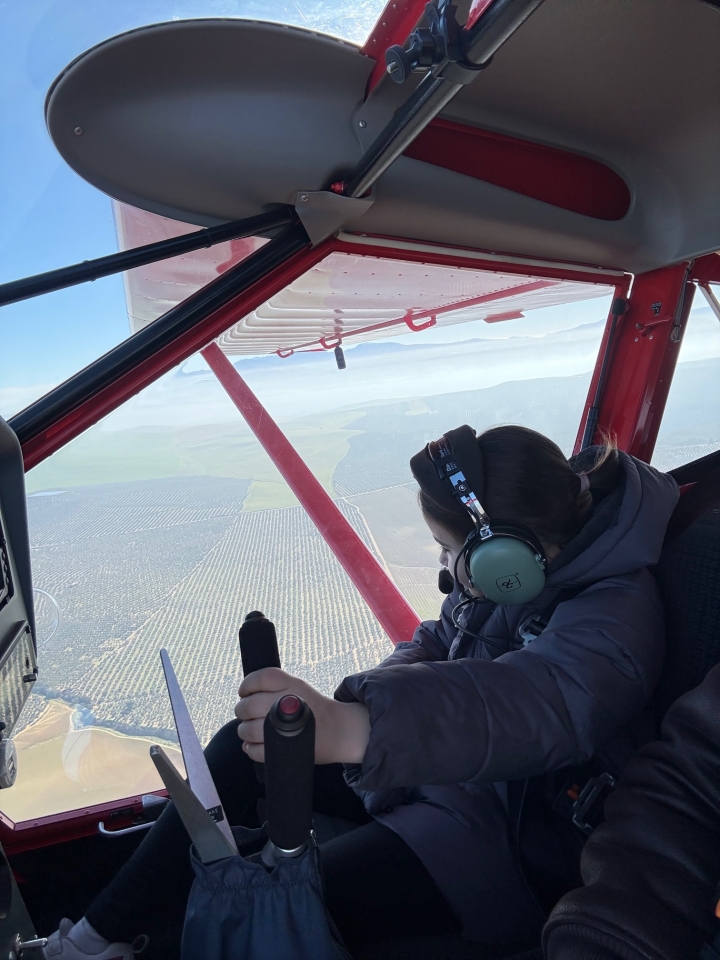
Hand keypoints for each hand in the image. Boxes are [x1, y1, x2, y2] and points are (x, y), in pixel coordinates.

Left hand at [235, 668, 369, 764]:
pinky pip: (255, 750)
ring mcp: (283, 728)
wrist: (336, 730)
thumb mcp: (297, 685)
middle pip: (249, 705)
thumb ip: (273, 685)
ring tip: (250, 729)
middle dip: (241, 710)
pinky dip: (249, 748)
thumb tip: (244, 693)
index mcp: (291, 685)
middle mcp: (285, 703)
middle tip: (245, 713)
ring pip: (248, 730)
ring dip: (244, 730)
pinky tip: (252, 744)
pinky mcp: (283, 749)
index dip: (246, 685)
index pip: (260, 678)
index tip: (244, 692)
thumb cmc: (312, 707)